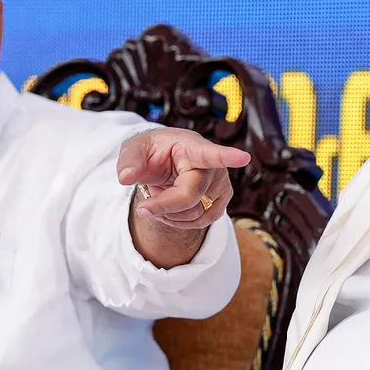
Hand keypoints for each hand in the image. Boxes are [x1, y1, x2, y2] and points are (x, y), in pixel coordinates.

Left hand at [116, 128, 250, 230]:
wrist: (166, 161)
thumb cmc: (152, 152)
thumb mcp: (134, 150)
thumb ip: (129, 161)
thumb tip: (125, 177)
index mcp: (192, 147)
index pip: (211, 153)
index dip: (228, 156)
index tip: (243, 157)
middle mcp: (213, 166)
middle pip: (189, 197)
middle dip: (162, 206)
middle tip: (143, 207)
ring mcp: (221, 185)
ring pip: (194, 214)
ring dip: (169, 214)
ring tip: (161, 198)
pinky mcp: (221, 202)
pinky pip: (201, 222)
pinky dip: (180, 221)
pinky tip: (171, 210)